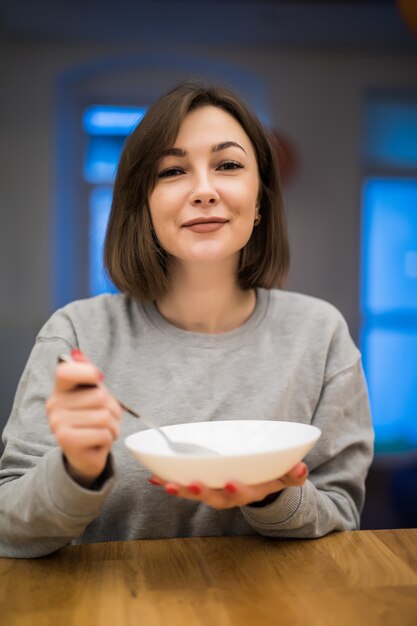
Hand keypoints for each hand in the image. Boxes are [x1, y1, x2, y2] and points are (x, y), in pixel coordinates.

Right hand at [46, 349, 121, 486]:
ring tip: (104, 430)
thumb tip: (77, 353)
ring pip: (104, 416)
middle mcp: (54, 405)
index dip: (87, 371)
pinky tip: (100, 441)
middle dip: (113, 409)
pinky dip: (109, 438)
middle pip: (99, 396)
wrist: (85, 453)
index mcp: (60, 389)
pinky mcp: (67, 441)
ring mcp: (58, 423)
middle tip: (106, 418)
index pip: (66, 371)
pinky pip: (103, 433)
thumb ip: (86, 373)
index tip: (99, 378)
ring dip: (113, 426)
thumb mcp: (91, 394)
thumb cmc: (91, 419)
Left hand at [148, 462, 308, 508]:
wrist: (259, 485)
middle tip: (191, 484)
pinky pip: (184, 485)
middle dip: (202, 492)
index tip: (230, 481)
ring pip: (197, 493)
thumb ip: (293, 473)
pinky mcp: (202, 485)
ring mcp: (215, 491)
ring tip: (164, 483)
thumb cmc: (271, 476)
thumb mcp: (286, 475)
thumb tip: (301, 467)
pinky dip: (169, 481)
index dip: (236, 490)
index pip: (243, 494)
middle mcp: (230, 495)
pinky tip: (153, 478)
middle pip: (215, 497)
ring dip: (180, 489)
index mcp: (250, 491)